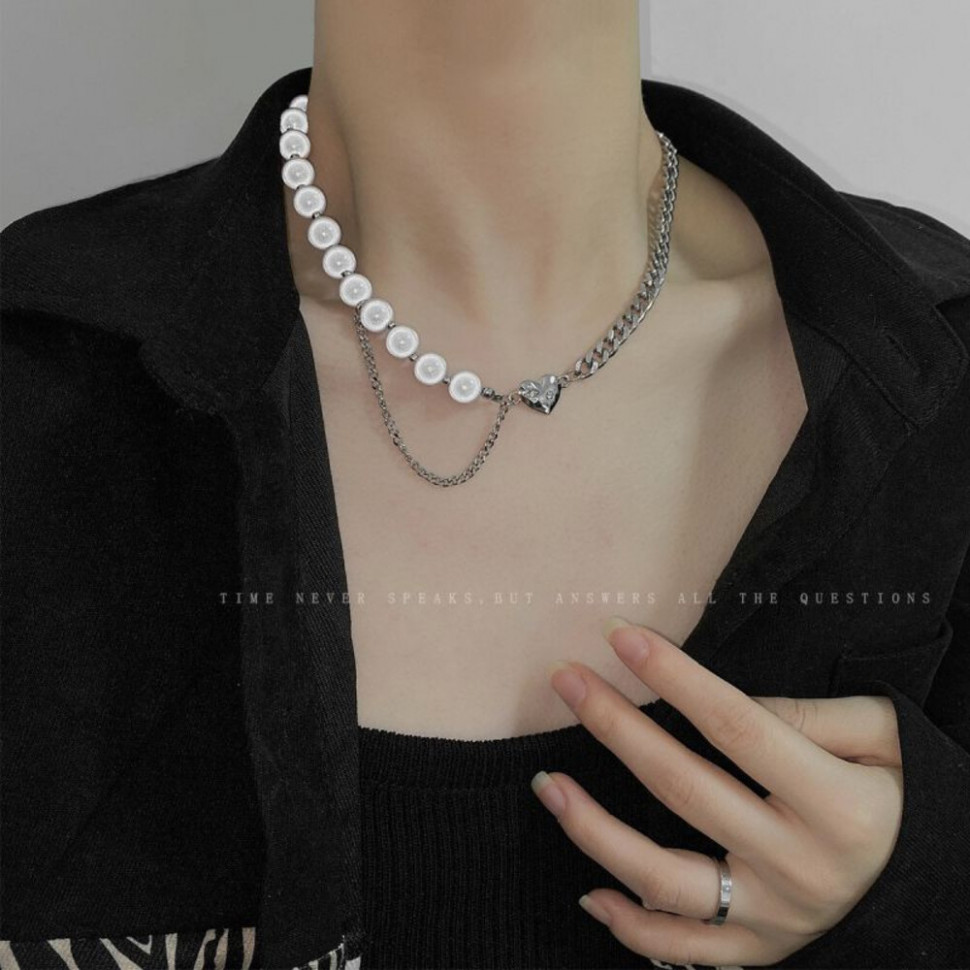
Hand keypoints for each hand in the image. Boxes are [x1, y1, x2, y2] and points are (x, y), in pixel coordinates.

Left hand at [529, 616, 903, 966]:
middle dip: (616, 727)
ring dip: (595, 829)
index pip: (736, 726)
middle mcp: (800, 866)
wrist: (939, 891)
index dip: (674, 676)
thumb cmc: (909, 800)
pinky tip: (589, 893)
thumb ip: (811, 714)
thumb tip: (723, 703)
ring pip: (664, 879)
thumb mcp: (888, 739)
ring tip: (547, 783)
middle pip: (684, 788)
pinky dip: (632, 928)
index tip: (621, 635)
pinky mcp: (760, 952)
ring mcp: (775, 918)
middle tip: (567, 680)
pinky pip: (685, 950)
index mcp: (837, 804)